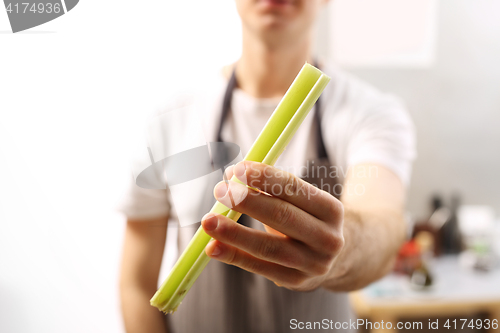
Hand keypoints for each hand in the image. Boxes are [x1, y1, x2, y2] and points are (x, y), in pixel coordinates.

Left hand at [201, 161, 344, 290]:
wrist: (334, 259)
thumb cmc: (306, 221)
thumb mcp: (301, 203)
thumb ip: (271, 190)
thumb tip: (232, 176)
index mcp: (331, 210)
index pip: (295, 189)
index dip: (265, 177)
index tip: (238, 169)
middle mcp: (328, 238)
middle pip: (283, 216)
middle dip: (248, 202)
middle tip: (221, 191)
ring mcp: (313, 264)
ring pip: (268, 247)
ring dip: (235, 233)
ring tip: (209, 220)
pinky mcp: (296, 281)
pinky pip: (260, 267)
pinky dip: (234, 256)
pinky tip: (213, 247)